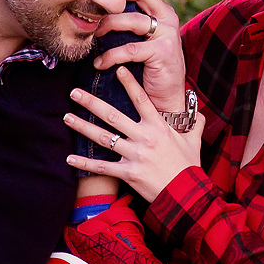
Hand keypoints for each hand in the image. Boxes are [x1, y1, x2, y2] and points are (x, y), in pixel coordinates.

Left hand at [66, 66, 202, 202]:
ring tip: (67, 117)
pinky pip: (102, 167)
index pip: (141, 99)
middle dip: (91, 102)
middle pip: (113, 115)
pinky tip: (69, 158)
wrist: (185, 194)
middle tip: (75, 92)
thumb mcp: (194, 141)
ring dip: (83, 127)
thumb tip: (197, 109)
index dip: (129, 83)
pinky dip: (84, 163)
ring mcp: (134, 155)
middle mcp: (144, 138)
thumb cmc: (189, 167)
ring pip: (103, 137)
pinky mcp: (127, 173)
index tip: (118, 69)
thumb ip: (195, 123)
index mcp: (159, 127)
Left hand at [94, 0, 186, 112]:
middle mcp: (167, 18)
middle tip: (91, 3)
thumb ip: (131, 24)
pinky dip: (111, 56)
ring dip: (108, 25)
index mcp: (163, 11)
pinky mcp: (162, 52)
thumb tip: (100, 11)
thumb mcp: (143, 40)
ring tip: (94, 35)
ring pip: (132, 20)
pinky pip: (130, 49)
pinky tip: (100, 63)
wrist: (168, 97)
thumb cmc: (151, 67)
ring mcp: (167, 34)